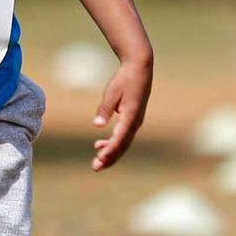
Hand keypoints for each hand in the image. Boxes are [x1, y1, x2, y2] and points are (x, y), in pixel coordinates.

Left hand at [91, 56, 151, 171]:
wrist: (140, 67)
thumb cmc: (125, 78)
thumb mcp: (112, 92)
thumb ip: (105, 109)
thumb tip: (97, 125)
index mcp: (131, 116)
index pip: (119, 138)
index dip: (109, 151)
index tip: (99, 159)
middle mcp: (136, 121)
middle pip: (123, 145)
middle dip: (110, 158)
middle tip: (96, 168)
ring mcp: (136, 121)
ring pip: (124, 143)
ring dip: (111, 153)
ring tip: (97, 161)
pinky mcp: (134, 119)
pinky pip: (124, 136)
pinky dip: (114, 143)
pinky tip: (101, 145)